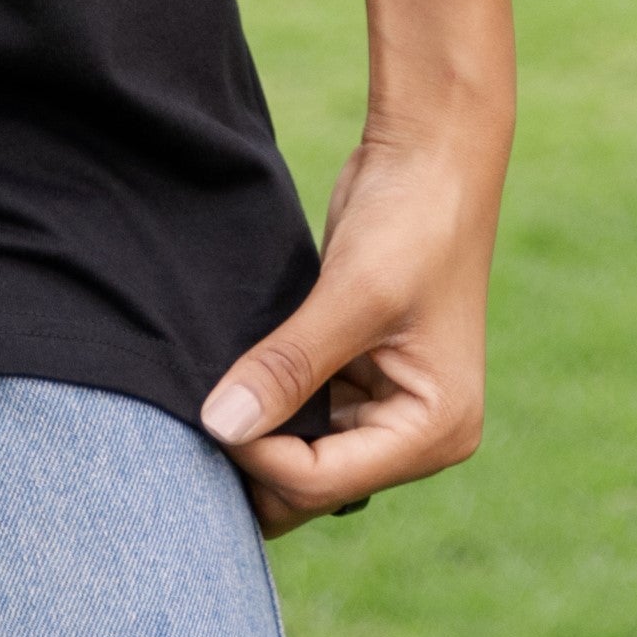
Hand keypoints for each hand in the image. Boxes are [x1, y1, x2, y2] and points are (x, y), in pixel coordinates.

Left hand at [199, 111, 507, 537]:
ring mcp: (387, 405)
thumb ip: (288, 367)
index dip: (259, 456)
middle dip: (257, 457)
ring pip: (300, 455)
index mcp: (436, 430)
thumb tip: (220, 426)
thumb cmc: (414, 219)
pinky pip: (301, 414)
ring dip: (258, 431)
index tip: (210, 413)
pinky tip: (232, 377)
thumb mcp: (352, 295)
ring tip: (210, 394)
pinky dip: (266, 402)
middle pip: (312, 484)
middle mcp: (416, 432)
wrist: (431, 152)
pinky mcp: (358, 374)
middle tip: (201, 415)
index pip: (324, 482)